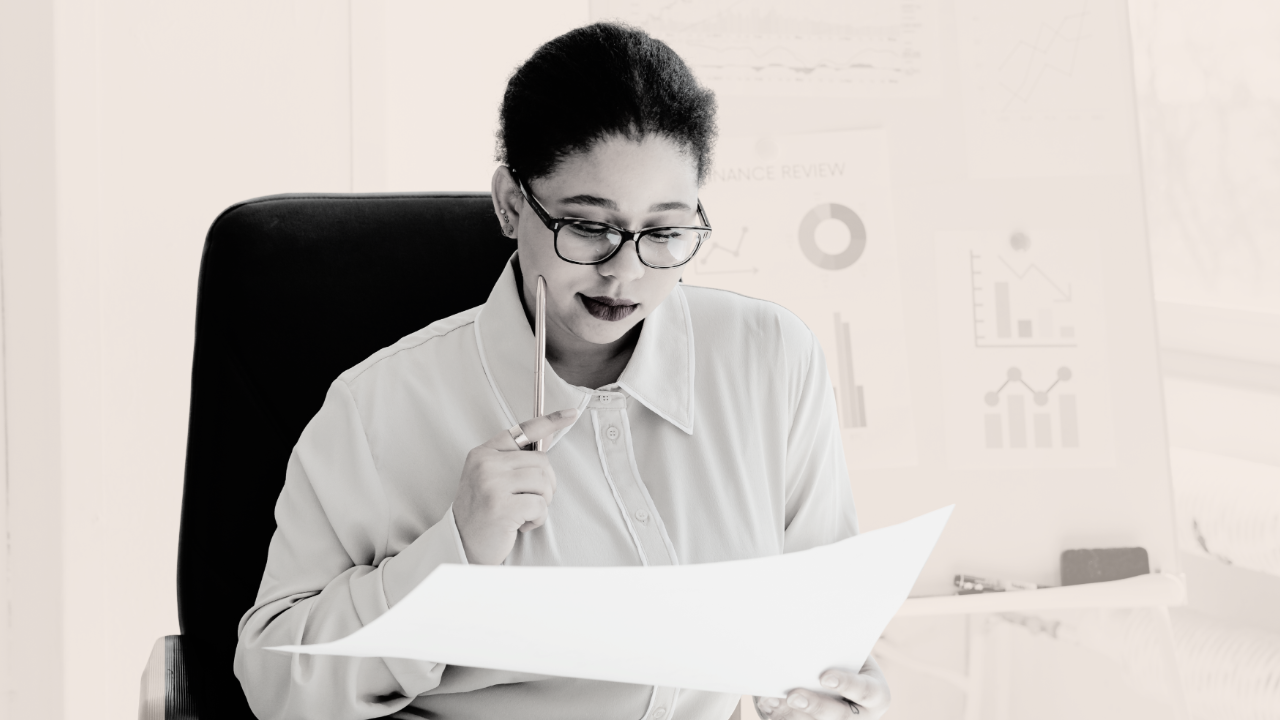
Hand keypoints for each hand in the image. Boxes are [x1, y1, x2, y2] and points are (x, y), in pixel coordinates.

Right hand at [452, 408, 578, 564]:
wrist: (462, 545)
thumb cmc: (483, 511)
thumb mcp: (491, 478)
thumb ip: (514, 460)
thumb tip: (548, 439)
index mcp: (483, 453)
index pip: (522, 431)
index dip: (550, 421)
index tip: (572, 413)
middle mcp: (485, 464)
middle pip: (541, 461)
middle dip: (545, 484)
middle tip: (529, 501)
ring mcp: (492, 484)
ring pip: (543, 483)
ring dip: (541, 503)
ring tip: (522, 513)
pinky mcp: (501, 507)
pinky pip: (540, 506)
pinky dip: (537, 519)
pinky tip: (521, 525)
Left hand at [754, 656, 889, 719]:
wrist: (844, 678)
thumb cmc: (846, 661)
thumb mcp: (849, 655)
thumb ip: (836, 652)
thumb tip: (807, 636)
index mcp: (877, 694)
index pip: (864, 691)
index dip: (846, 684)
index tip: (825, 677)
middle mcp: (863, 717)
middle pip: (840, 717)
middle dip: (816, 706)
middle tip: (793, 696)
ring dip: (795, 716)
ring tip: (774, 702)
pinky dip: (785, 718)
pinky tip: (771, 707)